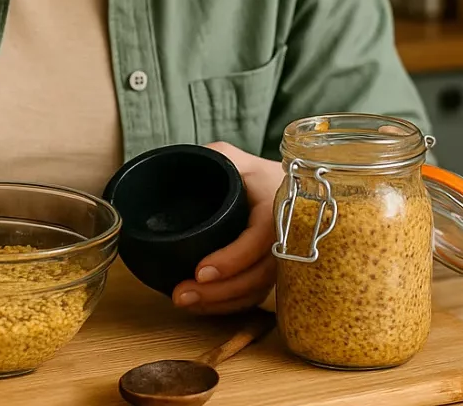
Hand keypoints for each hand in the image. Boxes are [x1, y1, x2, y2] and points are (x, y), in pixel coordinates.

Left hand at [171, 141, 283, 314]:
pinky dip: (230, 306)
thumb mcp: (232, 158)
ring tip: (185, 301)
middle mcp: (287, 236)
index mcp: (277, 205)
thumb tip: (175, 168)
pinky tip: (203, 306)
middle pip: (260, 273)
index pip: (261, 238)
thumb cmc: (251, 172)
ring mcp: (283, 258)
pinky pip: (256, 296)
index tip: (201, 271)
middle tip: (182, 294)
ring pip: (258, 290)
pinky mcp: (273, 274)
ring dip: (222, 303)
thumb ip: (212, 157)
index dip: (234, 259)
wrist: (283, 188)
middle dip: (221, 291)